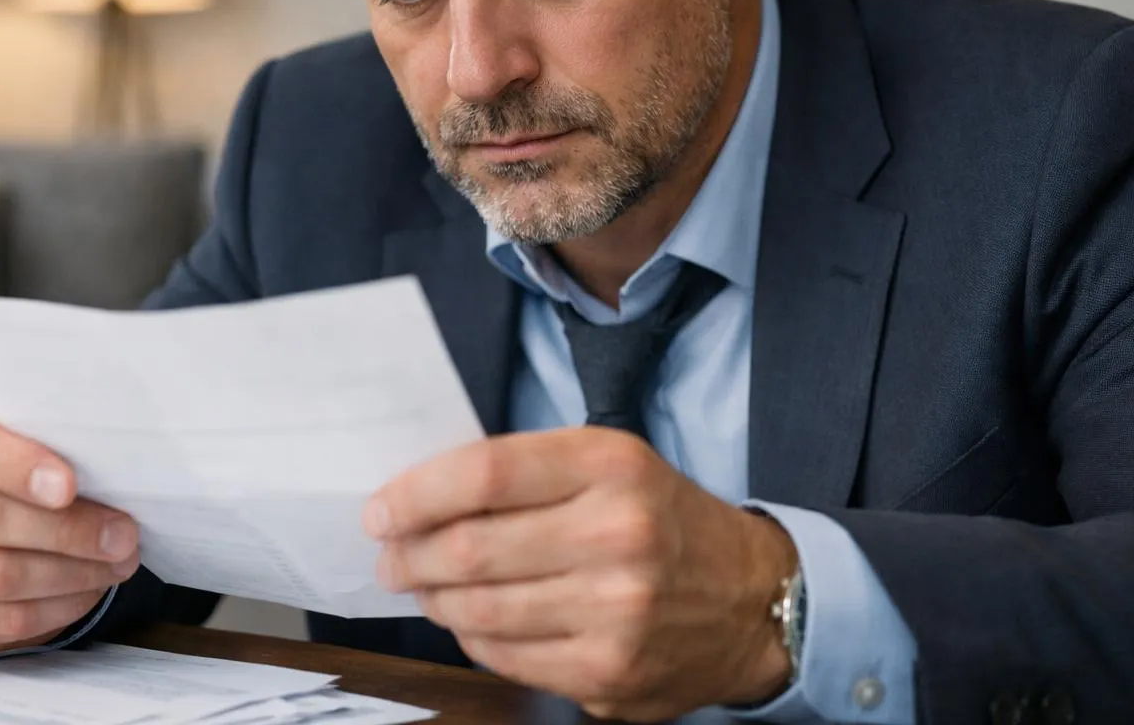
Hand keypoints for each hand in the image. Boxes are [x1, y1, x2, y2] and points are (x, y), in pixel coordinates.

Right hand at [0, 390, 140, 656]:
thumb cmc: (2, 445)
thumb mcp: (14, 417)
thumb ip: (44, 429)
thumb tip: (110, 458)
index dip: (12, 465)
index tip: (68, 486)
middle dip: (64, 531)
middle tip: (122, 535)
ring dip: (68, 575)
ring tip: (117, 562)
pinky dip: (52, 610)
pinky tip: (87, 590)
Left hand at [366, 428, 796, 720]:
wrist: (751, 596)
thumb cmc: (660, 518)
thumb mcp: (607, 463)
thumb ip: (523, 472)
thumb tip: (419, 497)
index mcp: (610, 465)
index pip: (485, 474)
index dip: (416, 494)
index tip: (382, 509)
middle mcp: (617, 534)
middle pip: (470, 547)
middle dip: (410, 555)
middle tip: (391, 556)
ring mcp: (615, 610)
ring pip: (479, 609)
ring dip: (434, 599)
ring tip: (425, 587)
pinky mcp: (608, 670)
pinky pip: (505, 656)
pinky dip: (472, 638)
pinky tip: (471, 620)